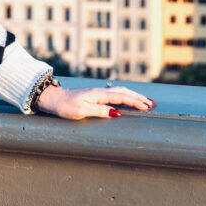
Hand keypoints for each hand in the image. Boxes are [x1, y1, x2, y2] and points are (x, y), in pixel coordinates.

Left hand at [35, 83, 154, 119]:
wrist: (52, 99)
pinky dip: (125, 95)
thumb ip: (99, 111)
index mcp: (98, 95)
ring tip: (145, 101)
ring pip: (120, 92)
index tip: (147, 107)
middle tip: (152, 104)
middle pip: (124, 93)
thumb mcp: (81, 110)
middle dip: (139, 98)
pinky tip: (128, 98)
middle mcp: (100, 92)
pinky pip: (114, 94)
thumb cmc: (65, 106)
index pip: (122, 97)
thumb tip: (117, 113)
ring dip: (133, 96)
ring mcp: (97, 92)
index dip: (136, 102)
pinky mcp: (94, 95)